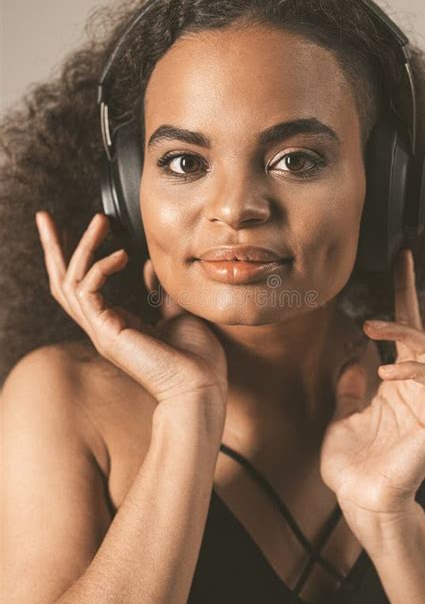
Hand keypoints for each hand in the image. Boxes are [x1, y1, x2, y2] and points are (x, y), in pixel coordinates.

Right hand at [35, 211, 227, 408]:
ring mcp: (101, 331)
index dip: (76, 256)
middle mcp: (102, 327)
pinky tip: (122, 254)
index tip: (81, 228)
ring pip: (70, 282)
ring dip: (80, 247)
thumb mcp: (176, 313)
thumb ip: (160, 292)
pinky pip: (88, 291)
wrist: (201, 386)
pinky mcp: (106, 333)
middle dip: (52, 248)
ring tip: (99, 221)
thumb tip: (151, 267)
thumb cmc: (195, 358)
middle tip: (44, 217)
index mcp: (116, 323)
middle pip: (62, 283)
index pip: (83, 285)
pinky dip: (100, 267)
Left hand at [320, 248, 424, 544]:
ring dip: (403, 329)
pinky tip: (386, 370)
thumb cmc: (351, 463)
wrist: (360, 500)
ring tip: (374, 324)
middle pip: (423, 328)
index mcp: (394, 382)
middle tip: (406, 257)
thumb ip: (350, 385)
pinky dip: (410, 368)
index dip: (402, 299)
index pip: (402, 333)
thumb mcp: (342, 416)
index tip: (400, 266)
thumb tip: (354, 355)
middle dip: (415, 292)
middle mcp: (414, 385)